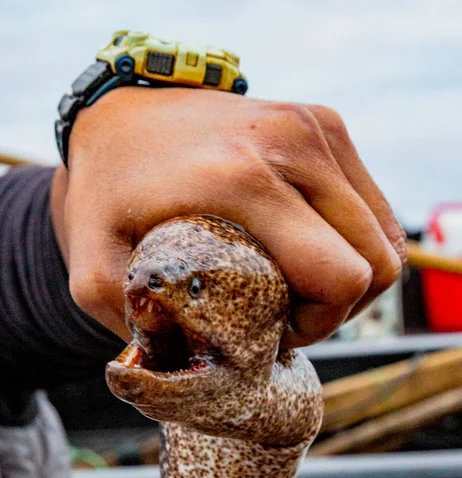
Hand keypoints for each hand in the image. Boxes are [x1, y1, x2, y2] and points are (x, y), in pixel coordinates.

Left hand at [51, 87, 405, 346]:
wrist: (122, 110)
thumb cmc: (108, 186)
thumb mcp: (93, 264)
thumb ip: (129, 324)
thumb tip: (176, 367)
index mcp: (241, 181)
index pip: (339, 276)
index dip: (318, 322)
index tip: (273, 326)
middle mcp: (292, 145)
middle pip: (376, 261)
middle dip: (338, 306)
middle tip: (285, 310)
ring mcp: (315, 127)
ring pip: (384, 234)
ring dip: (351, 273)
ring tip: (297, 281)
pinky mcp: (324, 123)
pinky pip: (371, 204)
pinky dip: (352, 239)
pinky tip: (308, 246)